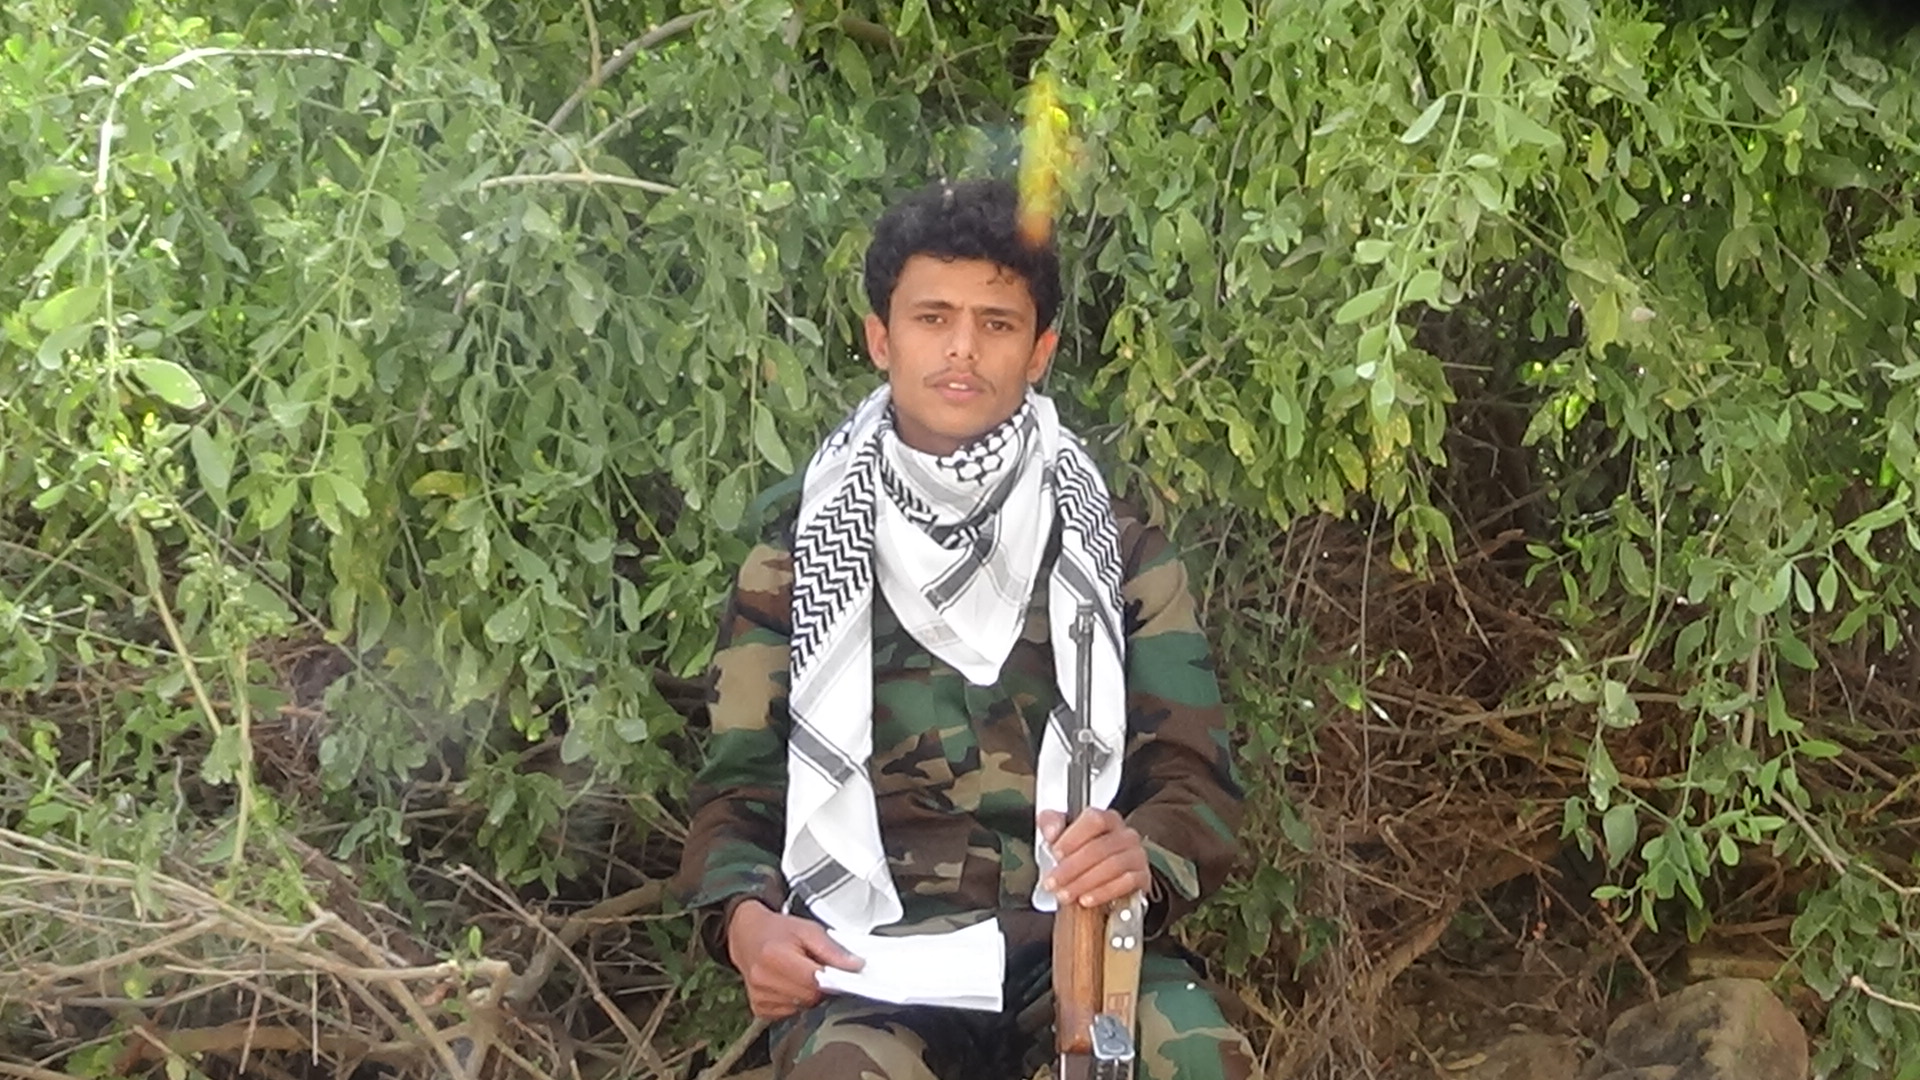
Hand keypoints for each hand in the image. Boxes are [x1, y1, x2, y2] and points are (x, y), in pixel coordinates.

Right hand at [725, 900, 863, 1019]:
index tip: (841, 972)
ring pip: (803, 1007)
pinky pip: (791, 1013)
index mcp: (775, 956)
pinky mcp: (760, 1008)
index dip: (832, 978)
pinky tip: (790, 984)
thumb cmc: (777, 931)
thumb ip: (832, 949)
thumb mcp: (808, 929)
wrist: (747, 936)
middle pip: (810, 997)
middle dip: (821, 986)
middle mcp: (763, 979)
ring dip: (809, 994)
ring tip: (801, 974)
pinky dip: (797, 1001)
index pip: (814, 981)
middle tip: (818, 969)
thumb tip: (855, 966)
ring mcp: (760, 997)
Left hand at [1037, 808, 1150, 908]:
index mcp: (1107, 819)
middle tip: (1054, 881)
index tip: (1055, 853)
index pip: (1094, 820)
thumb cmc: (1084, 852)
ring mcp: (1136, 855)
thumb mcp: (1063, 834)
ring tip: (1065, 894)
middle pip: (1100, 847)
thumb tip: (1051, 832)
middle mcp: (1125, 834)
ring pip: (1113, 866)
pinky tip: (1086, 900)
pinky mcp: (1142, 877)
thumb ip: (1052, 824)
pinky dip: (1103, 893)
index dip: (1073, 837)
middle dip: (1072, 867)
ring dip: (1084, 883)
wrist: (1105, 874)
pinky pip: (1126, 884)